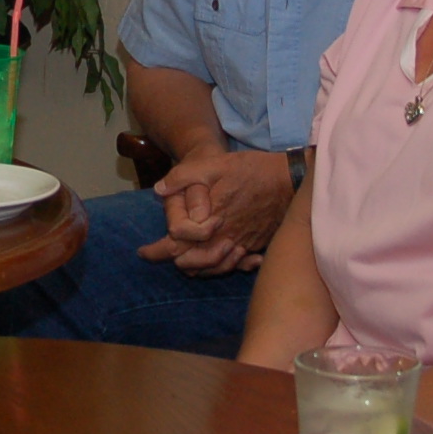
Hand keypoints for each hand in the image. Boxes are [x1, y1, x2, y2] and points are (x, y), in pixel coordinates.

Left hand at [140, 147, 294, 267]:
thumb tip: (160, 190)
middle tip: (162, 256)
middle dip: (175, 262)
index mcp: (208, 224)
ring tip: (184, 263)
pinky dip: (221, 267)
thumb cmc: (252, 171)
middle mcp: (223, 240)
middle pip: (192, 265)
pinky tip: (218, 263)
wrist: (290, 180)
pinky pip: (234, 266)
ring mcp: (241, 245)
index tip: (143, 252)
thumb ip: (184, 177)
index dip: (155, 252)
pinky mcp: (255, 245)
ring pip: (213, 268)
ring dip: (196, 268)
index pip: (174, 247)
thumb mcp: (213, 165)